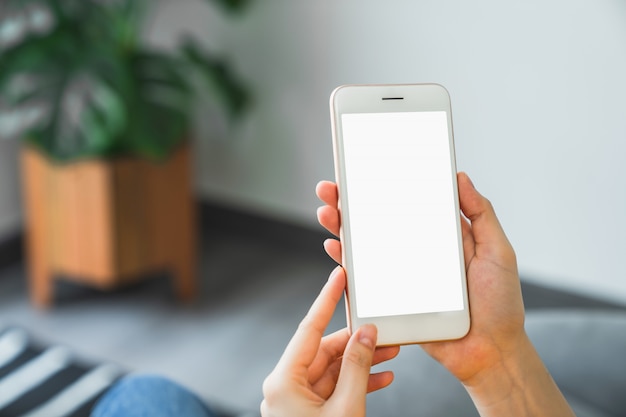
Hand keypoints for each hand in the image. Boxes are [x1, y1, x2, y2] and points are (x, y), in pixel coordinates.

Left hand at [261, 267, 399, 416]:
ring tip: (387, 353)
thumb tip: (365, 335)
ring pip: (331, 370)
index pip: (309, 329)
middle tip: (380, 330)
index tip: (338, 277)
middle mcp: (284, 388)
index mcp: (283, 382)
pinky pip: (332, 389)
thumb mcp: (345, 408)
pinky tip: (379, 377)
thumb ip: (356, 368)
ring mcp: (295, 402)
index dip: (327, 299)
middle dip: (356, 341)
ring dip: (360, 362)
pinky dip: (355, 383)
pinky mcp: (307, 412)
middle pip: (323, 350)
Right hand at [317, 173, 574, 415]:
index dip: (384, 187)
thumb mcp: (498, 251)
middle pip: (377, 222)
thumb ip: (481, 214)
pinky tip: (335, 247)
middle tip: (331, 188)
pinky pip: (363, 279)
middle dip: (350, 204)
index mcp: (439, 237)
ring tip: (326, 212)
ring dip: (341, 228)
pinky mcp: (392, 300)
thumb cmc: (499, 305)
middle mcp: (416, 252)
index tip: (364, 169)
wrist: (490, 353)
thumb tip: (460, 177)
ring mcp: (401, 276)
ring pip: (364, 247)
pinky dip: (345, 263)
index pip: (406, 205)